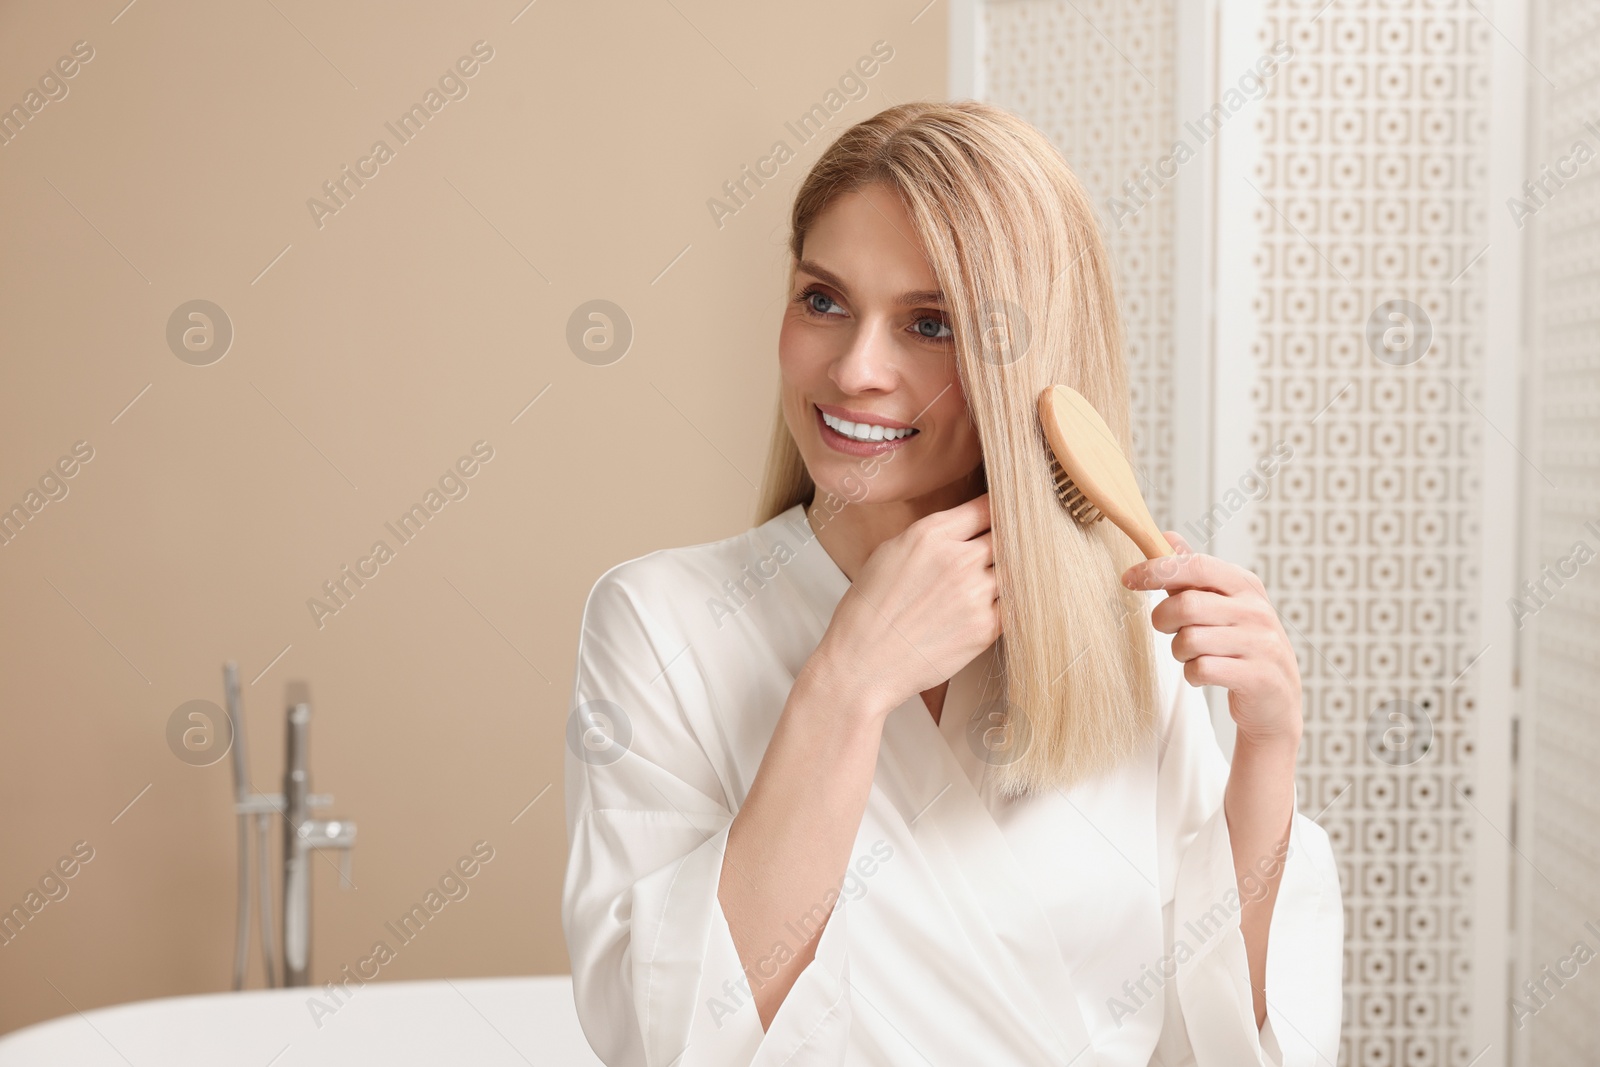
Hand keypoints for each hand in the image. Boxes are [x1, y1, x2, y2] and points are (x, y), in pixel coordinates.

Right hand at [815, 493, 999, 718]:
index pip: (984, 508)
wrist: (863, 664)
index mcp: (930, 535)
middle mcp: (958, 560)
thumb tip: (961, 529)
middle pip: (1007, 535)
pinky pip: (1014, 604)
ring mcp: (976, 594)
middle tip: (1007, 546)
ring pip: (1014, 570)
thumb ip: (930, 537)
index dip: (997, 509)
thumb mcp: (888, 553)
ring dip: (1008, 572)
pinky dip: (1009, 601)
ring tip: (995, 578)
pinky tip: (994, 603)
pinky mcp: (986, 627)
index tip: (1004, 513)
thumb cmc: (868, 612)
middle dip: (1007, 539)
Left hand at [1120, 532, 1302, 749]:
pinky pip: (1202, 669)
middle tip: (1166, 629)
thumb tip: (1166, 536)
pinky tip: (1203, 674)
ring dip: (1179, 652)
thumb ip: (1194, 572)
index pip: (1196, 565)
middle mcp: (1256, 611)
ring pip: (1190, 640)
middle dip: (1163, 620)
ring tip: (1193, 655)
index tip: (1128, 579)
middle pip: (1187, 604)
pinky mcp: (1257, 676)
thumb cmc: (1239, 645)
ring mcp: (1260, 644)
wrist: (1276, 700)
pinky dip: (1192, 674)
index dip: (1156, 570)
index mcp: (1246, 585)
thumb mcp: (1223, 603)